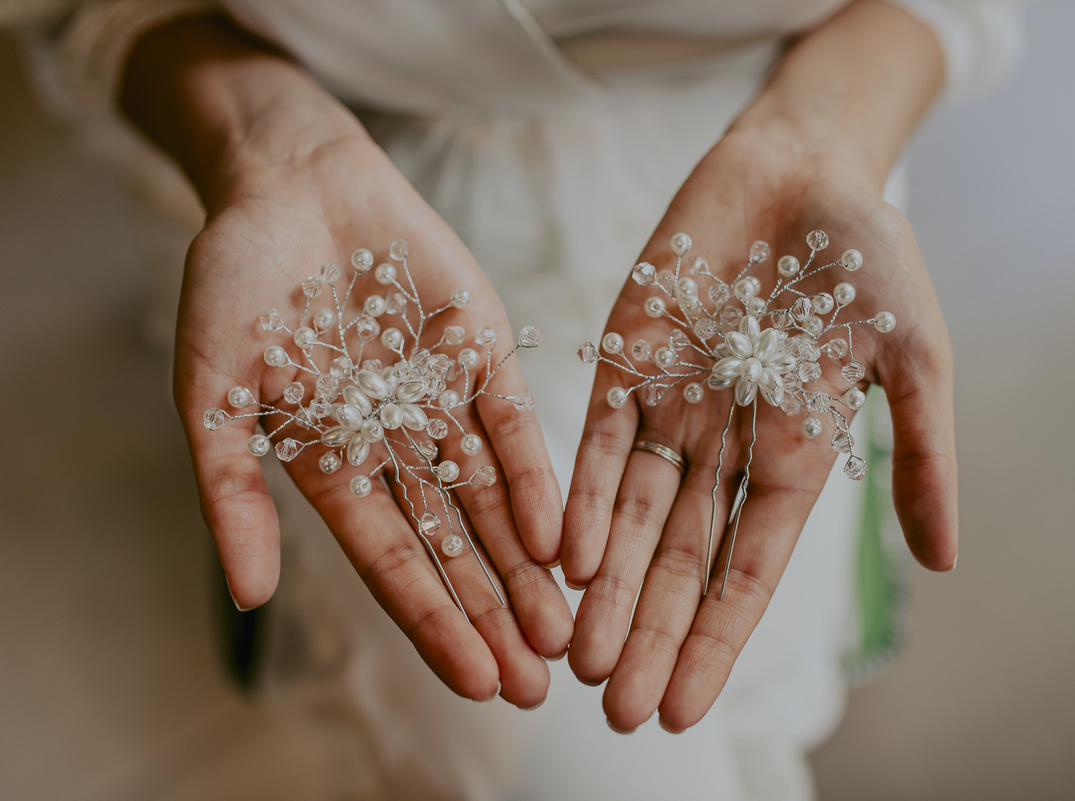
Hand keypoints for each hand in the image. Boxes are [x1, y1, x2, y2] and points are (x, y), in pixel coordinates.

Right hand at [177, 130, 571, 706]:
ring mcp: (447, 402)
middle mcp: (400, 446)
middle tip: (538, 680)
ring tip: (563, 629)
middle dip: (494, 612)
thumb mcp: (214, 388)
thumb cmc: (236, 280)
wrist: (288, 180)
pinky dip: (536, 478)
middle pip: (456, 546)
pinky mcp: (485, 353)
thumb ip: (232, 487)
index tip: (476, 680)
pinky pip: (515, 425)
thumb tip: (249, 595)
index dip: (433, 620)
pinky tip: (562, 535)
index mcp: (335, 465)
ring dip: (529, 564)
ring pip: (495, 499)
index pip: (392, 561)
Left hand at [561, 129, 957, 731]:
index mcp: (793, 457)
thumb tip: (943, 563)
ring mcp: (668, 405)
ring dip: (603, 586)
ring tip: (577, 657)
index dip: (715, 638)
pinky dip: (577, 495)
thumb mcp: (915, 357)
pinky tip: (561, 555)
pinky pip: (595, 439)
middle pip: (677, 558)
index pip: (748, 568)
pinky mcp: (622, 359)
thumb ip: (922, 455)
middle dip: (648, 633)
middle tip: (616, 710)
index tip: (683, 707)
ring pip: (625, 514)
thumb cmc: (871, 257)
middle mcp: (722, 446)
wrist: (804, 166)